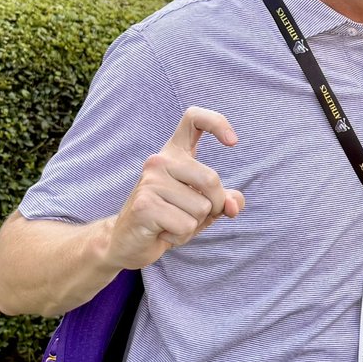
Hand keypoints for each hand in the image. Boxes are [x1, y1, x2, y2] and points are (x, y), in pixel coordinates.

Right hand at [108, 107, 244, 268]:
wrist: (129, 242)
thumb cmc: (171, 220)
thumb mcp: (204, 208)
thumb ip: (225, 201)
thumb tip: (233, 205)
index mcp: (174, 154)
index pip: (193, 119)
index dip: (217, 123)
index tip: (233, 142)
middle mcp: (160, 161)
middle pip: (211, 180)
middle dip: (215, 206)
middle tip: (194, 216)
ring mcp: (149, 181)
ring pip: (201, 209)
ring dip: (194, 225)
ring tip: (172, 223)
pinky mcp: (144, 205)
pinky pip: (185, 226)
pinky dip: (181, 237)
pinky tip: (163, 232)